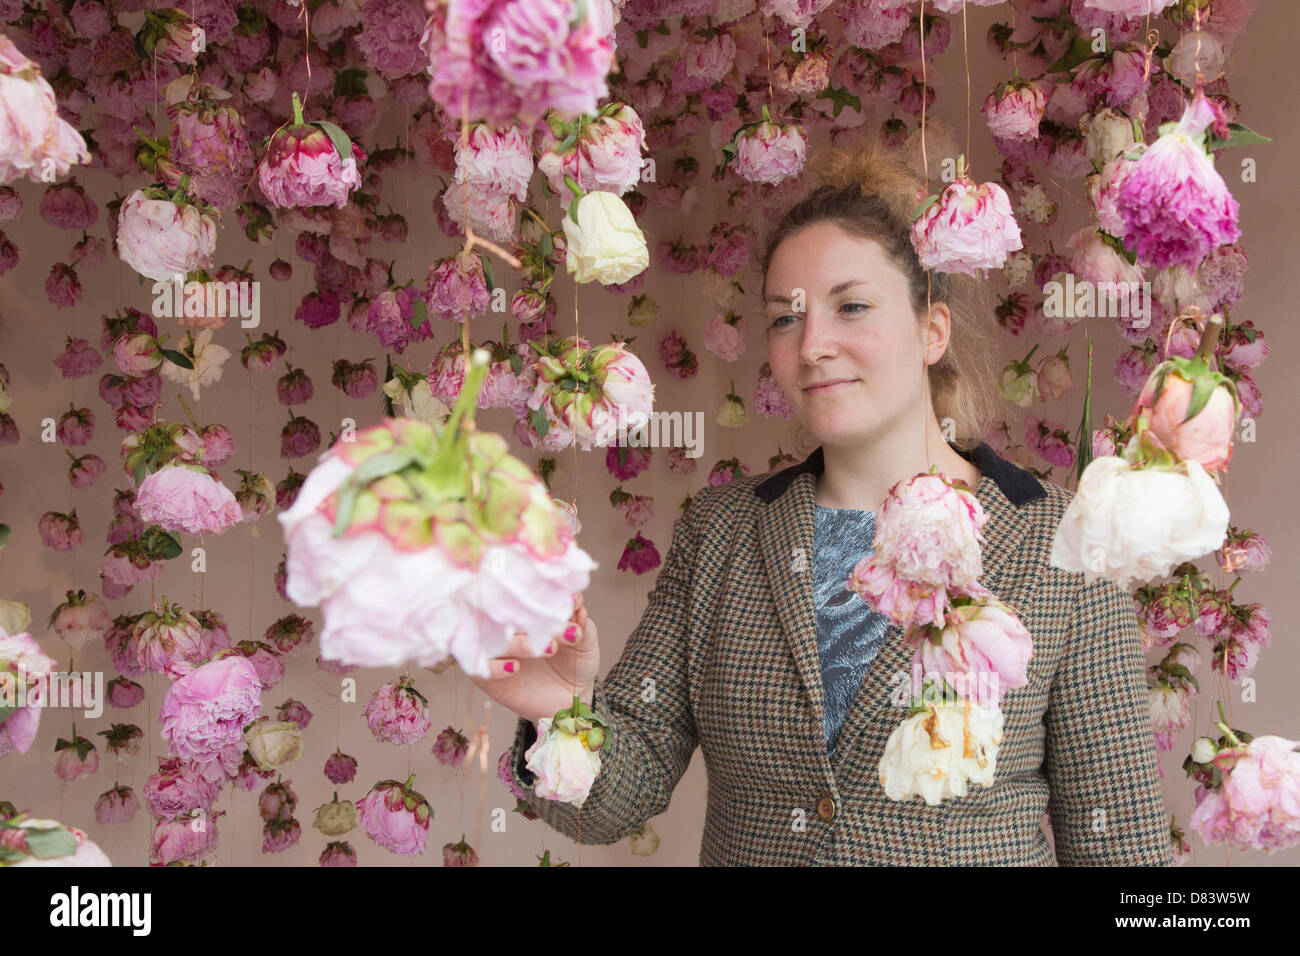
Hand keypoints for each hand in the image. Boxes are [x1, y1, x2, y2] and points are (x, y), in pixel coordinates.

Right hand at [466, 592, 598, 725]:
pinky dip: (495, 667)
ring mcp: (494, 648)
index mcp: (529, 609)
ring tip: (550, 648)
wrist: (569, 699)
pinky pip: (479, 667)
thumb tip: (578, 608)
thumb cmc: (575, 662)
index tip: (574, 602)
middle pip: (508, 612)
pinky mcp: (484, 673)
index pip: (530, 594)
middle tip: (564, 630)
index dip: (551, 595)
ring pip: (492, 637)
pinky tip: (514, 668)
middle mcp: (508, 625)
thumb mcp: (585, 642)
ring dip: (519, 642)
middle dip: (535, 618)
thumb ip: (582, 625)